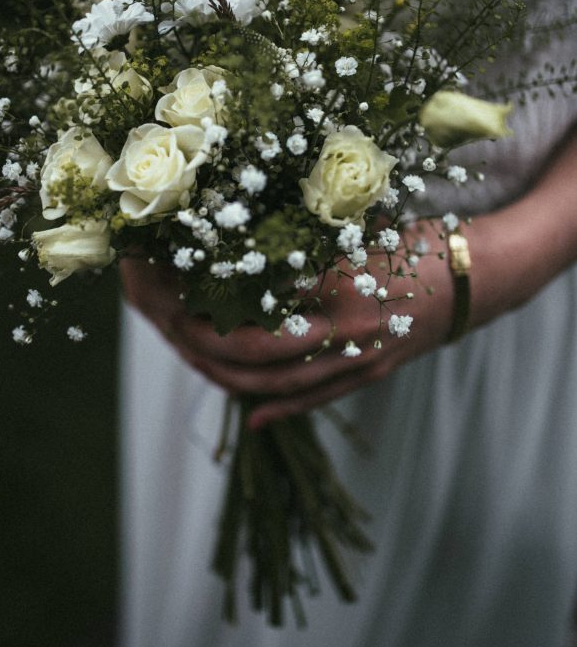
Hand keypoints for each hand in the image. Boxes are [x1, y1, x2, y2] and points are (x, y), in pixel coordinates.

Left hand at [120, 221, 454, 427]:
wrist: (472, 280)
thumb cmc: (413, 244)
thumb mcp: (358, 228)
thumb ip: (304, 239)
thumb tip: (237, 243)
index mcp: (338, 281)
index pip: (259, 294)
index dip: (215, 291)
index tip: (181, 279)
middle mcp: (345, 327)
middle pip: (259, 349)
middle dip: (209, 341)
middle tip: (175, 324)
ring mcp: (358, 359)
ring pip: (280, 383)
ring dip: (232, 377)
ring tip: (197, 363)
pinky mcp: (368, 375)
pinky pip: (315, 401)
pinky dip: (279, 410)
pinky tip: (252, 417)